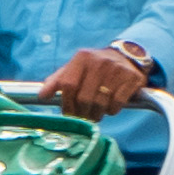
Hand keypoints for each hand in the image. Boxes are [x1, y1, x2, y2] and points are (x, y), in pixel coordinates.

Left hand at [33, 47, 150, 117]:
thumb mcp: (75, 69)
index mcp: (82, 57)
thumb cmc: (94, 68)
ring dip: (96, 114)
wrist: (126, 57)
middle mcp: (99, 61)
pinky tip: (110, 107)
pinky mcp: (131, 78)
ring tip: (95, 114)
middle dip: (82, 113)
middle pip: (84, 98)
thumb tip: (42, 96)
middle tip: (84, 117)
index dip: (66, 104)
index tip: (69, 113)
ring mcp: (117, 69)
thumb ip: (57, 81)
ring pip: (100, 103)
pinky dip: (111, 111)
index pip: (68, 85)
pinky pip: (117, 103)